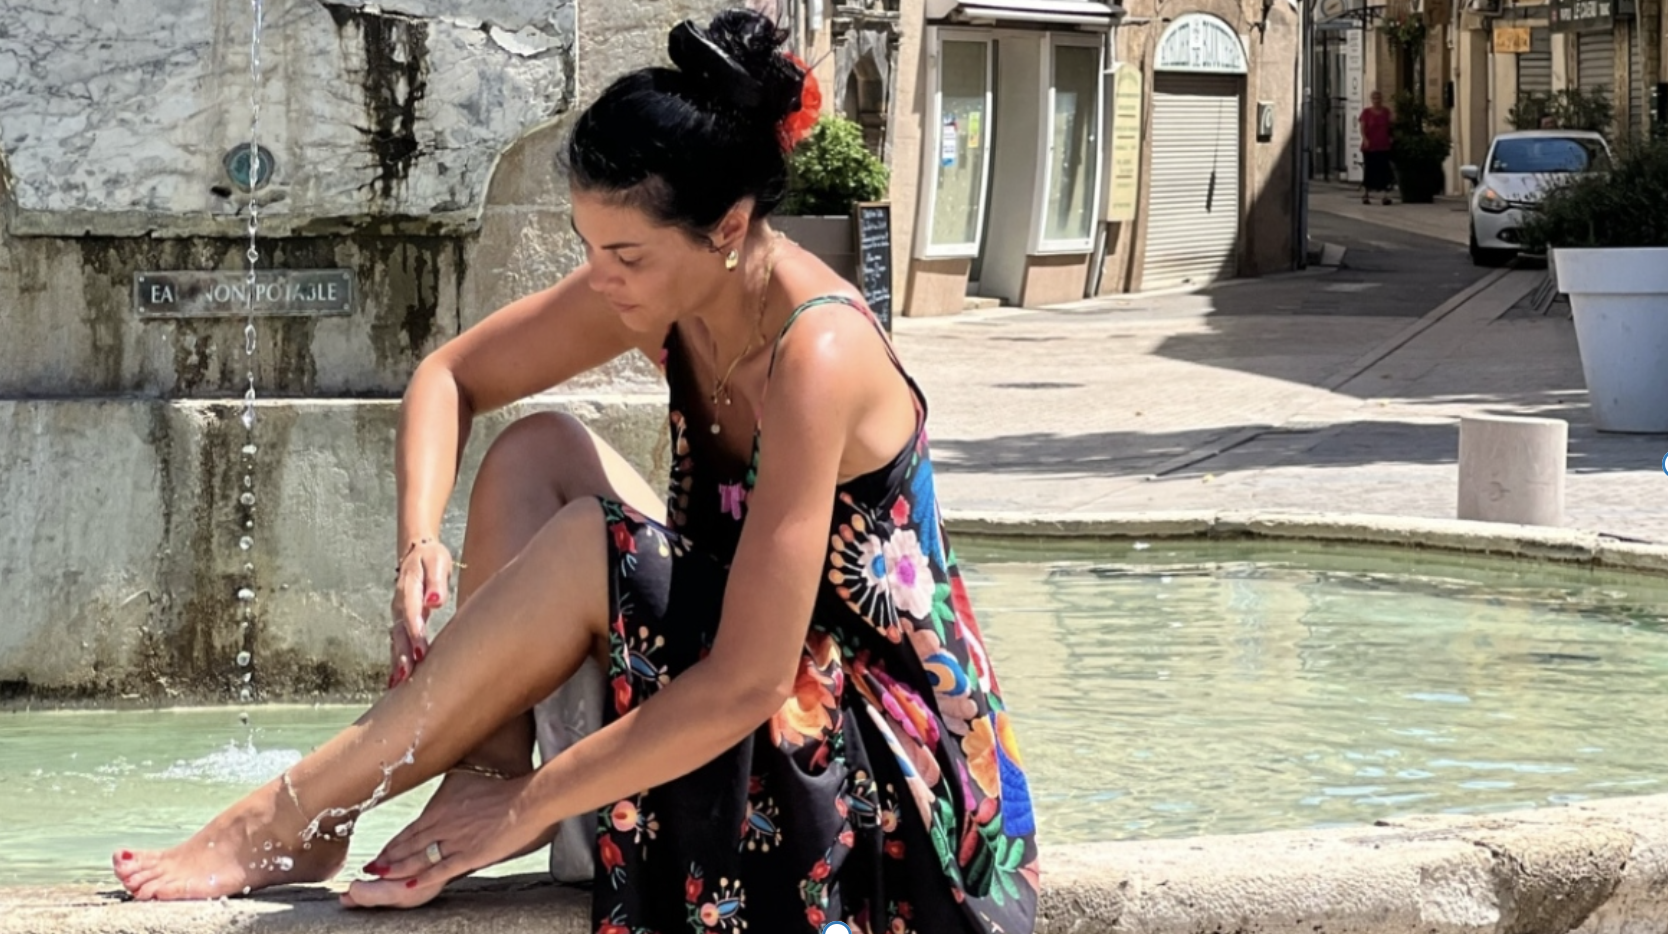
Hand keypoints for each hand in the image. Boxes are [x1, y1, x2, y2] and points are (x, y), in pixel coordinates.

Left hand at [343, 771, 550, 908]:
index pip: (409, 830)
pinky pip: (443, 868)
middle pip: (409, 846)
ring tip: (382, 877)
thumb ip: (448, 788)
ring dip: (399, 869)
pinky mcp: (471, 854)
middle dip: (388, 859)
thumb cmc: (500, 785)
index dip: (391, 844)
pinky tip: (411, 884)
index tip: (379, 853)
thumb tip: (439, 784)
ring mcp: (456, 842)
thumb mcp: (465, 778)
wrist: (524, 798)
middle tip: (370, 869)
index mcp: (440, 808)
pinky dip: (425, 877)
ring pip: (420, 858)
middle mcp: (443, 826)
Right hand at [388, 538, 453, 686]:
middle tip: (408, 674)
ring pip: (395, 640)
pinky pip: (396, 643)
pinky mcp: (401, 622)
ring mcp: (397, 615)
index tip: (420, 650)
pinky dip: (396, 660)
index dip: (414, 631)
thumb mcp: (437, 562)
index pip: (410, 611)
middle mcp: (399, 604)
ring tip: (400, 682)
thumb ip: (436, 582)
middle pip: (398, 631)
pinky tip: (396, 681)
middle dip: (402, 653)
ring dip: (397, 661)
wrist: (417, 553)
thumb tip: (434, 601)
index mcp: (408, 587)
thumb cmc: (431, 559)